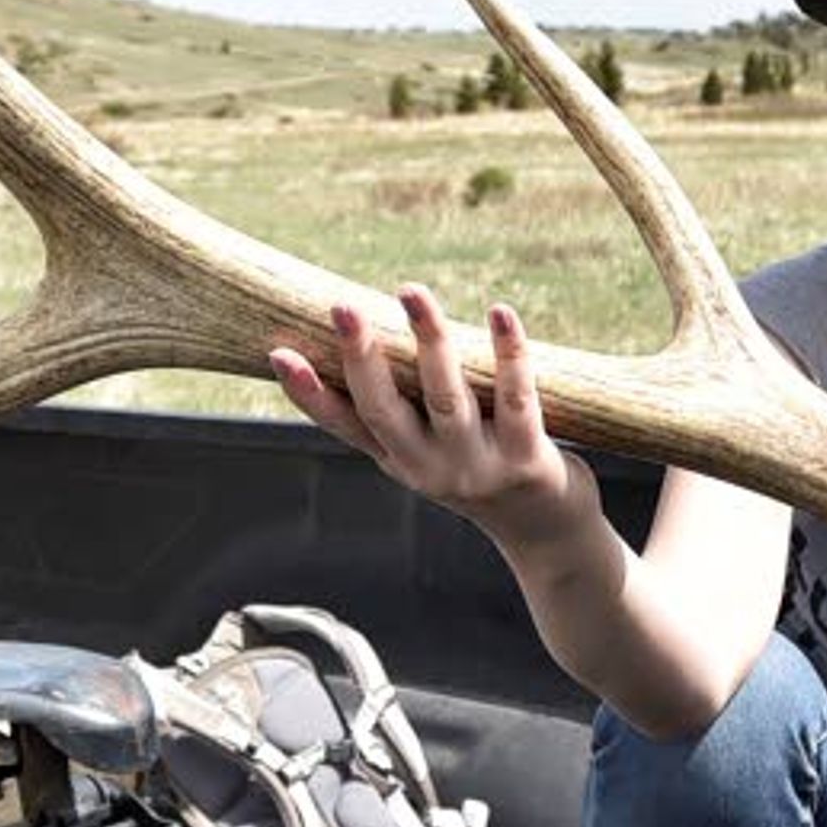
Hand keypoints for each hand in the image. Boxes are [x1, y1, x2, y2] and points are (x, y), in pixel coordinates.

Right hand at [269, 285, 596, 543]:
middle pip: (384, 409)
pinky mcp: (526, 462)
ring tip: (410, 291)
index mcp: (399, 459)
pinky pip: (516, 399)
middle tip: (341, 306)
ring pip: (446, 397)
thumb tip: (369, 336)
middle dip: (361, 356)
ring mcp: (476, 467)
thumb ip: (406, 407)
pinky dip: (508, 353)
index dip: (309, 392)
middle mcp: (428, 467)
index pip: (344, 424)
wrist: (548, 535)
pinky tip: (500, 312)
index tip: (278, 353)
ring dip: (428, 340)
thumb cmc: (485, 471)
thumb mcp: (433, 450)